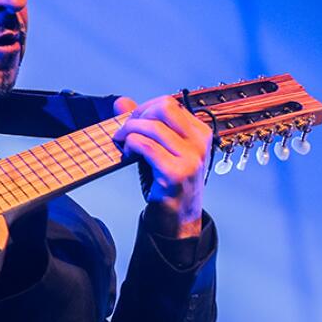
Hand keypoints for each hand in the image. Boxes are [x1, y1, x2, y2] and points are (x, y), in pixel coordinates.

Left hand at [113, 95, 210, 236]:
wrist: (178, 219)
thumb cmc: (169, 183)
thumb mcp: (159, 148)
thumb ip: (142, 124)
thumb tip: (120, 102)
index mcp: (200, 133)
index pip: (169, 104)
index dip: (144, 109)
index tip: (132, 123)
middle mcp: (200, 143)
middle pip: (163, 108)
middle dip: (137, 116)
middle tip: (125, 132)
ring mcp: (191, 158)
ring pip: (152, 126)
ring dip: (129, 132)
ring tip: (124, 145)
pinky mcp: (176, 173)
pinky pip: (145, 146)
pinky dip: (131, 146)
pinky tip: (128, 155)